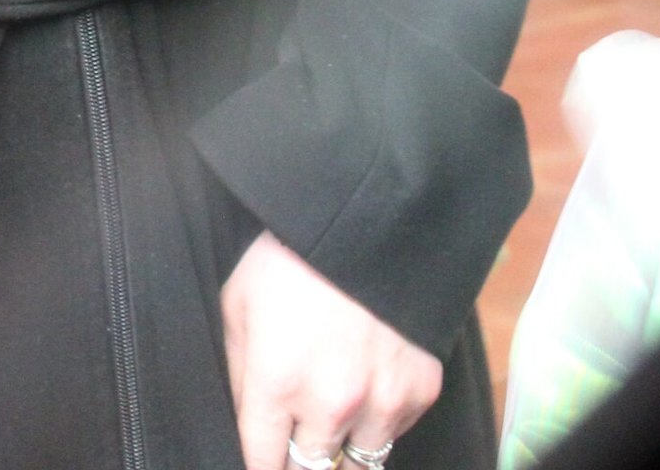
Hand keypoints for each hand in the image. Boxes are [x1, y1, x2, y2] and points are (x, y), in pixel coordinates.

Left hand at [220, 230, 441, 469]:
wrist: (370, 215)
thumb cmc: (291, 256)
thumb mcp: (239, 304)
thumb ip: (238, 374)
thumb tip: (245, 426)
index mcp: (277, 381)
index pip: (261, 464)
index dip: (258, 464)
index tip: (263, 455)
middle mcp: (332, 403)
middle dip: (297, 459)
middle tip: (294, 433)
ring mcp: (382, 401)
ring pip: (357, 463)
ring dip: (341, 444)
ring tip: (332, 406)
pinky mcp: (420, 392)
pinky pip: (394, 433)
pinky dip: (378, 419)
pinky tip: (366, 380)